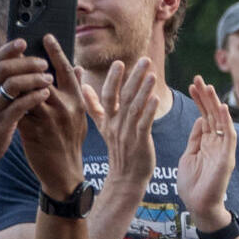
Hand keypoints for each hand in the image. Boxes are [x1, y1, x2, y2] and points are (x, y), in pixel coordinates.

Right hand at [0, 41, 64, 186]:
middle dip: (26, 62)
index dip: (7, 50)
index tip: (23, 42)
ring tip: (48, 78)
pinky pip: (18, 107)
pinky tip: (44, 95)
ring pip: (12, 84)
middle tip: (43, 62)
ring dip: (33, 78)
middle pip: (4, 68)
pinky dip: (33, 98)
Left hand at [17, 36, 92, 199]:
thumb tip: (77, 68)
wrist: (63, 173)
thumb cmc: (70, 142)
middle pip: (43, 76)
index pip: (66, 70)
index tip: (45, 36)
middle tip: (17, 46)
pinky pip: (17, 110)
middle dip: (28, 61)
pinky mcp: (33, 131)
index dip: (55, 51)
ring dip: (14, 79)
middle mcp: (64, 108)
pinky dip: (8, 100)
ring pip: (27, 92)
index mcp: (77, 101)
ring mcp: (48, 120)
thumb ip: (78, 91)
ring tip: (3, 67)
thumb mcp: (80, 116)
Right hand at [81, 58, 159, 205]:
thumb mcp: (102, 127)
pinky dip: (148, 111)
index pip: (107, 96)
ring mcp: (127, 134)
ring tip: (152, 74)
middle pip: (122, 97)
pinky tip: (155, 99)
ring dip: (143, 90)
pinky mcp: (140, 143)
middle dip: (133, 77)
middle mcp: (116, 125)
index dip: (113, 79)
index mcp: (107, 120)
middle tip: (144, 60)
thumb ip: (93, 106)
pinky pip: (143, 125)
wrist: (125, 179)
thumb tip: (84, 87)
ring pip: (134, 108)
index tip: (119, 62)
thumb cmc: (118, 150)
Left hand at [177, 77, 238, 227]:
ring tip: (207, 87)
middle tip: (198, 78)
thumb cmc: (192, 185)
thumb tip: (199, 119)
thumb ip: (195, 139)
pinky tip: (221, 108)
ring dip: (214, 104)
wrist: (199, 206)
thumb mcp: (188, 156)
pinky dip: (226, 122)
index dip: (199, 100)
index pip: (204, 115)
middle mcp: (217, 143)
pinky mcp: (227, 157)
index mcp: (207, 142)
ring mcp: (223, 149)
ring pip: (221, 121)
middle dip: (205, 96)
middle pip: (212, 114)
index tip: (191, 85)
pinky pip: (228, 136)